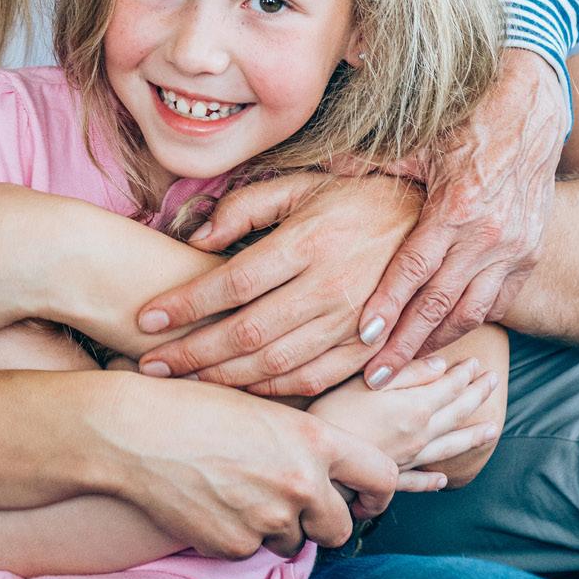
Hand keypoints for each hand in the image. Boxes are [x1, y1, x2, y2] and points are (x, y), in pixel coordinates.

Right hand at [100, 371, 396, 556]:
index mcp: (315, 441)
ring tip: (237, 491)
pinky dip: (237, 536)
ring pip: (293, 543)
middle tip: (295, 506)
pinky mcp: (235, 548)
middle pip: (340, 527)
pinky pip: (250, 551)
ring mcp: (269, 520)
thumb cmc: (197, 407)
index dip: (378, 493)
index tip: (363, 498)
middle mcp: (301, 484)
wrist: (135, 432)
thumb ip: (303, 445)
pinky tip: (211, 503)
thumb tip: (327, 474)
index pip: (383, 476)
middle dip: (323, 523)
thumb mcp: (265, 411)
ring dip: (276, 529)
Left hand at [135, 172, 423, 396]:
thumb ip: (247, 207)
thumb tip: (196, 239)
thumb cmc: (356, 198)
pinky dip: (272, 392)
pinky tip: (240, 391)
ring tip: (184, 383)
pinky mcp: (371, 347)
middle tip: (150, 366)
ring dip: (224, 380)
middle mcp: (330, 285)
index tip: (146, 321)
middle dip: (192, 354)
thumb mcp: (302, 185)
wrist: (432, 220)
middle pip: (247, 332)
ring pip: (276, 365)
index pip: (232, 282)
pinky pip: (313, 380)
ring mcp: (354, 322)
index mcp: (309, 241)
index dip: (185, 306)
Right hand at [309, 354, 500, 490]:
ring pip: (448, 447)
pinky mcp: (391, 479)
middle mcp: (418, 435)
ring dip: (471, 437)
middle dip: (476, 396)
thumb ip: (407, 374)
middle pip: (455, 414)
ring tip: (492, 429)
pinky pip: (420, 480)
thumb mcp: (368, 382)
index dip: (465, 374)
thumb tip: (441, 366)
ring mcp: (408, 459)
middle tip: (494, 382)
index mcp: (414, 408)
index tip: (477, 363)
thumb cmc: (333, 414)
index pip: (449, 387)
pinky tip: (443, 480)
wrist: (314, 462)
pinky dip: (433, 480)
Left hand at [360, 49, 565, 380]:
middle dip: (405, 345)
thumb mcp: (418, 140)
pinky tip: (444, 340)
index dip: (388, 304)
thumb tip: (320, 165)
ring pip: (471, 311)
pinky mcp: (530, 254)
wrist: (532, 112)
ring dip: (436, 344)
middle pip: (439, 303)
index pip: (414, 267)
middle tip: (375, 377)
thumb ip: (369, 161)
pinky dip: (470, 324)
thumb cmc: (468, 122)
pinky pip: (499, 302)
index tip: (364, 336)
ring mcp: (513, 248)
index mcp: (455, 206)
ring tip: (405, 369)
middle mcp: (487, 234)